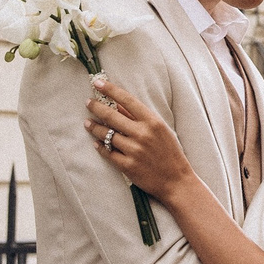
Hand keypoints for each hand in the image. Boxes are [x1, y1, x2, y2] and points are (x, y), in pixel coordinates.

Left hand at [87, 77, 195, 201]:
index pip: (127, 100)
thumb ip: (139, 117)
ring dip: (95, 127)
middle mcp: (142, 134)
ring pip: (107, 134)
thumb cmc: (169, 152)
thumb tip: (118, 105)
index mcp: (152, 121)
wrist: (176, 180)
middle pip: (112, 116)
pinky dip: (100, 147)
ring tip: (88, 123)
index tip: (98, 82)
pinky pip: (108, 153)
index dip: (110, 90)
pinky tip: (96, 143)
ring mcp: (134, 150)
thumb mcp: (160, 129)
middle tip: (88, 102)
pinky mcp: (127, 166)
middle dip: (96, 107)